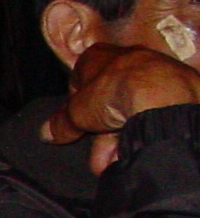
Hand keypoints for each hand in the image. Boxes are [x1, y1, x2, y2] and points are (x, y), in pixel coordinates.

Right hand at [42, 43, 199, 173]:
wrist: (161, 94)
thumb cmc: (112, 92)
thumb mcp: (75, 113)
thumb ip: (61, 123)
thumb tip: (46, 132)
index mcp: (96, 56)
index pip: (79, 81)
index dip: (74, 107)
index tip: (74, 126)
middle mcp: (124, 59)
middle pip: (106, 101)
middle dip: (99, 133)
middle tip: (95, 155)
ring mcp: (150, 73)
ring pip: (129, 110)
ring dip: (117, 139)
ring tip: (112, 162)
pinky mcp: (172, 88)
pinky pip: (150, 113)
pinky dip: (140, 132)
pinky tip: (132, 151)